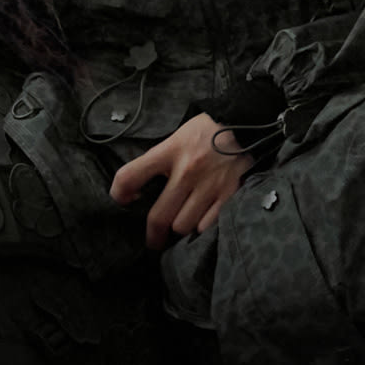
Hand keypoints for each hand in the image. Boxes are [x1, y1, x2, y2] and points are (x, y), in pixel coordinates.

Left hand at [110, 113, 252, 248]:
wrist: (244, 124)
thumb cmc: (205, 131)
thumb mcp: (176, 137)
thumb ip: (158, 160)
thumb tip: (137, 188)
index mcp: (169, 151)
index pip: (131, 176)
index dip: (119, 193)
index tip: (123, 200)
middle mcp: (187, 170)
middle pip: (159, 216)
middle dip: (153, 234)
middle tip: (153, 240)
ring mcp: (209, 185)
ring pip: (183, 226)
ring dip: (179, 228)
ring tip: (181, 222)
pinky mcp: (229, 195)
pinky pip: (207, 227)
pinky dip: (201, 228)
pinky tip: (200, 220)